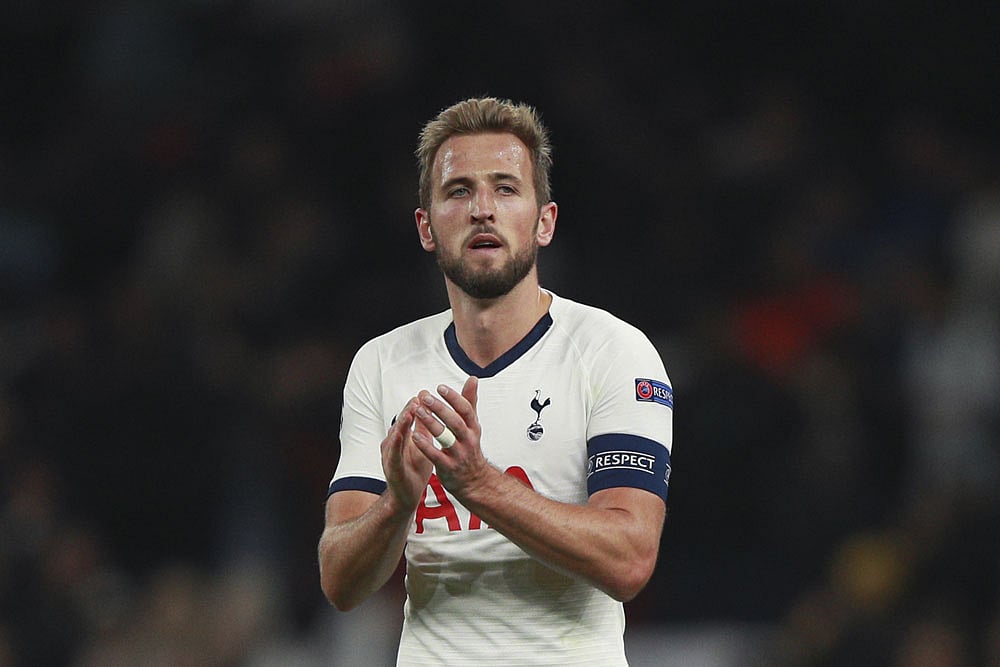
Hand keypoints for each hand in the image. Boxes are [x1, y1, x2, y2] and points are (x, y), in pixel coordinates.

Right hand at [380, 398, 433, 512]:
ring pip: (395, 436)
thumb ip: (425, 429)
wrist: (406, 496)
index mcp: (403, 438)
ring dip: (401, 424)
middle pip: (400, 424)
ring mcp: (390, 456)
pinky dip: (395, 444)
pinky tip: (398, 436)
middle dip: (408, 411)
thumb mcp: (422, 446)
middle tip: (416, 398)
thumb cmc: (414, 470)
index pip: (408, 419)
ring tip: (409, 413)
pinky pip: (393, 454)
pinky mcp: (391, 468)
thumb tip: (432, 411)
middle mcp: (394, 444)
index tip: (423, 394)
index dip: (414, 407)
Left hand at [411, 376, 489, 493]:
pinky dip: (426, 446)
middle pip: (455, 422)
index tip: (440, 387)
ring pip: (446, 437)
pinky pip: (436, 456)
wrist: (474, 481)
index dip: (454, 398)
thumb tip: (473, 379)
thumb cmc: (469, 448)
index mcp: (473, 428)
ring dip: (431, 423)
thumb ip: (470, 402)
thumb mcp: (472, 425)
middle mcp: (468, 440)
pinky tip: (415, 436)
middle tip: (425, 397)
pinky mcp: (448, 467)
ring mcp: (459, 454)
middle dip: (440, 408)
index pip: (466, 410)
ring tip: (417, 411)